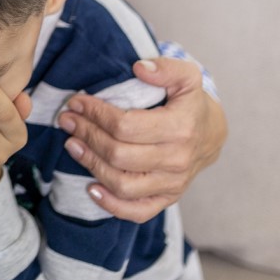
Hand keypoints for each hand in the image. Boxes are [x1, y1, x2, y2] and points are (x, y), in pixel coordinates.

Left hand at [58, 57, 227, 221]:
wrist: (211, 135)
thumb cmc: (190, 104)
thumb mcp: (187, 77)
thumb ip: (166, 68)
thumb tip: (139, 68)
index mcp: (180, 128)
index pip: (126, 126)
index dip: (96, 114)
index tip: (76, 102)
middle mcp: (177, 160)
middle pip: (119, 155)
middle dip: (87, 135)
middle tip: (68, 120)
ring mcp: (172, 184)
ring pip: (122, 183)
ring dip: (91, 164)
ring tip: (72, 145)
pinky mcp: (167, 199)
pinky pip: (137, 211)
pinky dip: (111, 204)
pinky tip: (91, 187)